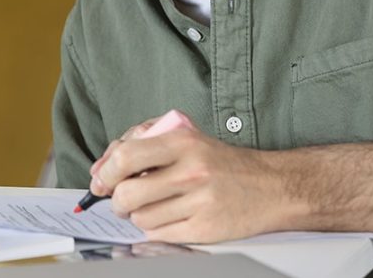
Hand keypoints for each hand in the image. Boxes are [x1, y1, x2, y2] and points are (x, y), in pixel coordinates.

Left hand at [90, 120, 297, 243]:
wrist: (271, 186)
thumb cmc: (219, 161)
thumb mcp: (184, 138)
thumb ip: (140, 144)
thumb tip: (101, 169)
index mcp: (182, 142)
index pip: (125, 157)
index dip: (105, 173)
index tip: (100, 181)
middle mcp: (191, 171)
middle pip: (128, 194)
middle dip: (117, 200)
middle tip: (122, 199)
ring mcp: (200, 202)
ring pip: (141, 218)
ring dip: (138, 215)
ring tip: (154, 206)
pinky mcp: (206, 229)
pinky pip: (159, 235)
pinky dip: (156, 229)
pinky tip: (168, 217)